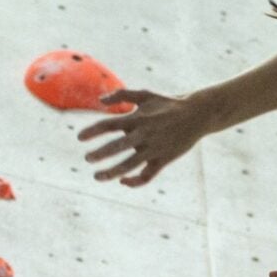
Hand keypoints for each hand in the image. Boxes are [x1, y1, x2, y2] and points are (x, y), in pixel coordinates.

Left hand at [78, 88, 204, 185]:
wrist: (197, 115)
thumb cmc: (167, 104)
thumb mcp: (145, 94)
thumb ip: (122, 95)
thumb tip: (100, 100)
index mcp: (138, 118)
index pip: (110, 124)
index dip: (93, 131)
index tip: (79, 137)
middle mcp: (144, 134)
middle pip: (117, 147)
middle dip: (100, 153)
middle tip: (87, 158)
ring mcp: (154, 149)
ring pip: (130, 165)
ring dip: (111, 172)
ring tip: (97, 176)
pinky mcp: (163, 160)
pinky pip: (147, 176)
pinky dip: (134, 181)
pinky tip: (122, 181)